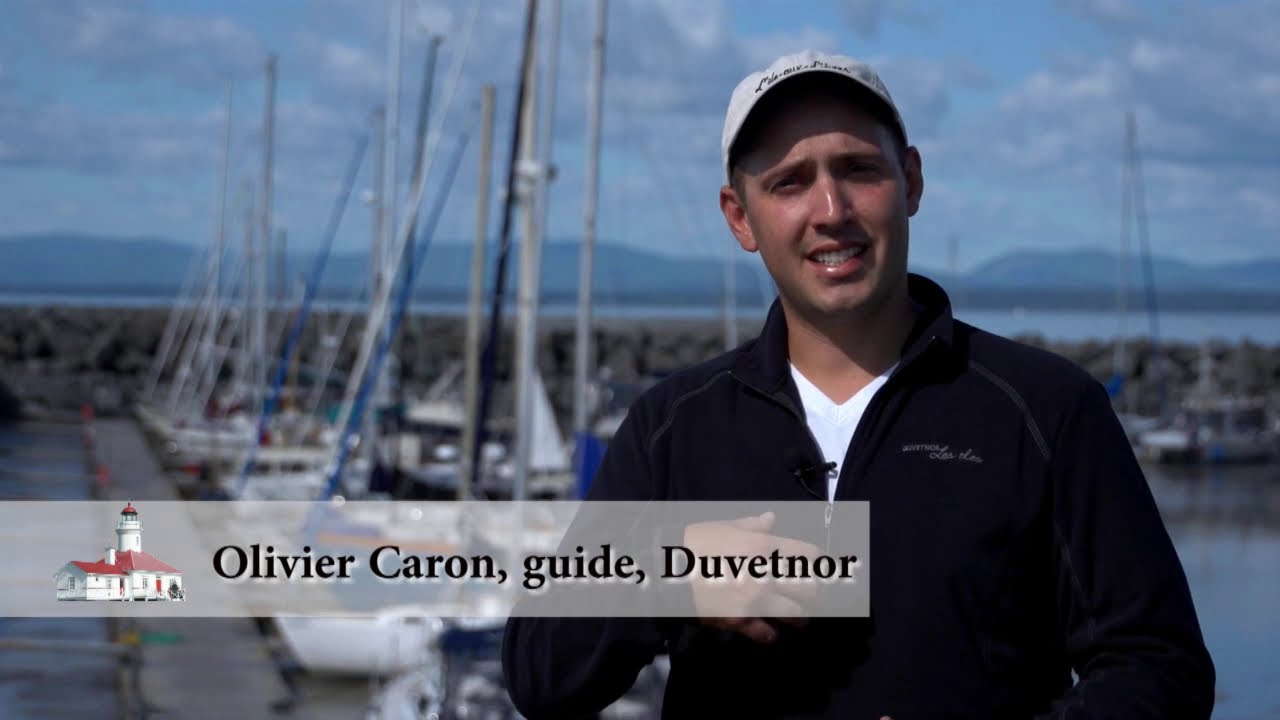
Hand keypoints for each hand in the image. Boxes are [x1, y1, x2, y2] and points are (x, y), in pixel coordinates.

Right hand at [681, 511, 821, 643]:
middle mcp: (768, 574)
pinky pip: (767, 634)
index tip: (819, 568)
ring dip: (798, 616)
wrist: (669, 571)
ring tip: (797, 617)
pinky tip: (768, 631)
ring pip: (795, 615)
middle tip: (812, 595)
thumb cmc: (696, 543)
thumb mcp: (725, 527)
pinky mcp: (741, 621)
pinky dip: (770, 634)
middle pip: (810, 588)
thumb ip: (753, 524)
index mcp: (766, 547)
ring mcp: (756, 600)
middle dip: (815, 593)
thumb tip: (772, 518)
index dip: (819, 562)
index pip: (809, 555)